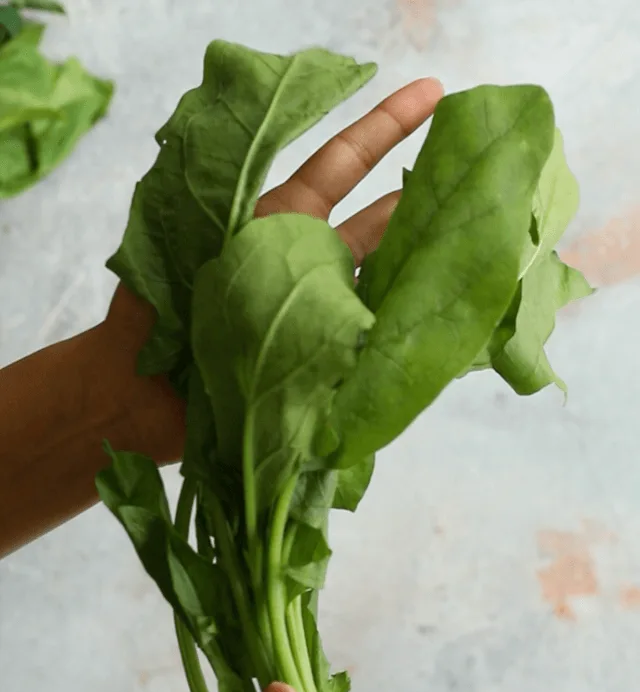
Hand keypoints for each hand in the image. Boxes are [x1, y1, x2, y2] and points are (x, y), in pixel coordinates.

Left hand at [103, 77, 443, 465]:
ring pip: (380, 277)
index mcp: (274, 221)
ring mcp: (317, 308)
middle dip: (420, 194)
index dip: (385, 128)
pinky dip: (401, 324)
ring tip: (470, 241)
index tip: (433, 95)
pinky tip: (436, 314)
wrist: (137, 397)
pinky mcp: (322, 355)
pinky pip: (371, 334)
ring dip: (418, 261)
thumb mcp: (187, 236)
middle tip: (475, 172)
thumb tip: (305, 174)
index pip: (340, 164)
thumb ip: (240, 201)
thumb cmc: (152, 314)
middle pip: (375, 220)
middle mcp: (303, 260)